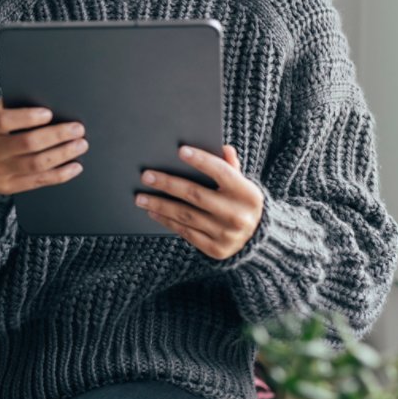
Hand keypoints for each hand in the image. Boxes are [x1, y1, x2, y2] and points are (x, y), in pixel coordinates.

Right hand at [0, 99, 86, 195]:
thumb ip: (18, 105)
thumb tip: (51, 100)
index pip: (4, 121)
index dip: (27, 117)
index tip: (49, 113)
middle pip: (27, 143)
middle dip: (57, 135)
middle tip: (78, 129)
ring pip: (36, 164)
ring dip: (63, 154)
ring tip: (81, 145)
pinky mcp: (7, 187)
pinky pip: (38, 181)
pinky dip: (60, 174)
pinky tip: (75, 166)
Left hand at [135, 144, 263, 259]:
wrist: (257, 239)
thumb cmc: (241, 202)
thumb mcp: (242, 183)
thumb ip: (231, 166)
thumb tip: (223, 148)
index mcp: (247, 193)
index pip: (222, 172)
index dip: (201, 161)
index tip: (180, 150)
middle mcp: (237, 215)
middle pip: (196, 195)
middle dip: (168, 184)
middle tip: (146, 176)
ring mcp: (226, 234)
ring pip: (186, 216)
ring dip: (160, 204)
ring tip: (140, 196)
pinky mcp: (216, 249)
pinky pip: (186, 233)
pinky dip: (167, 221)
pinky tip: (153, 211)